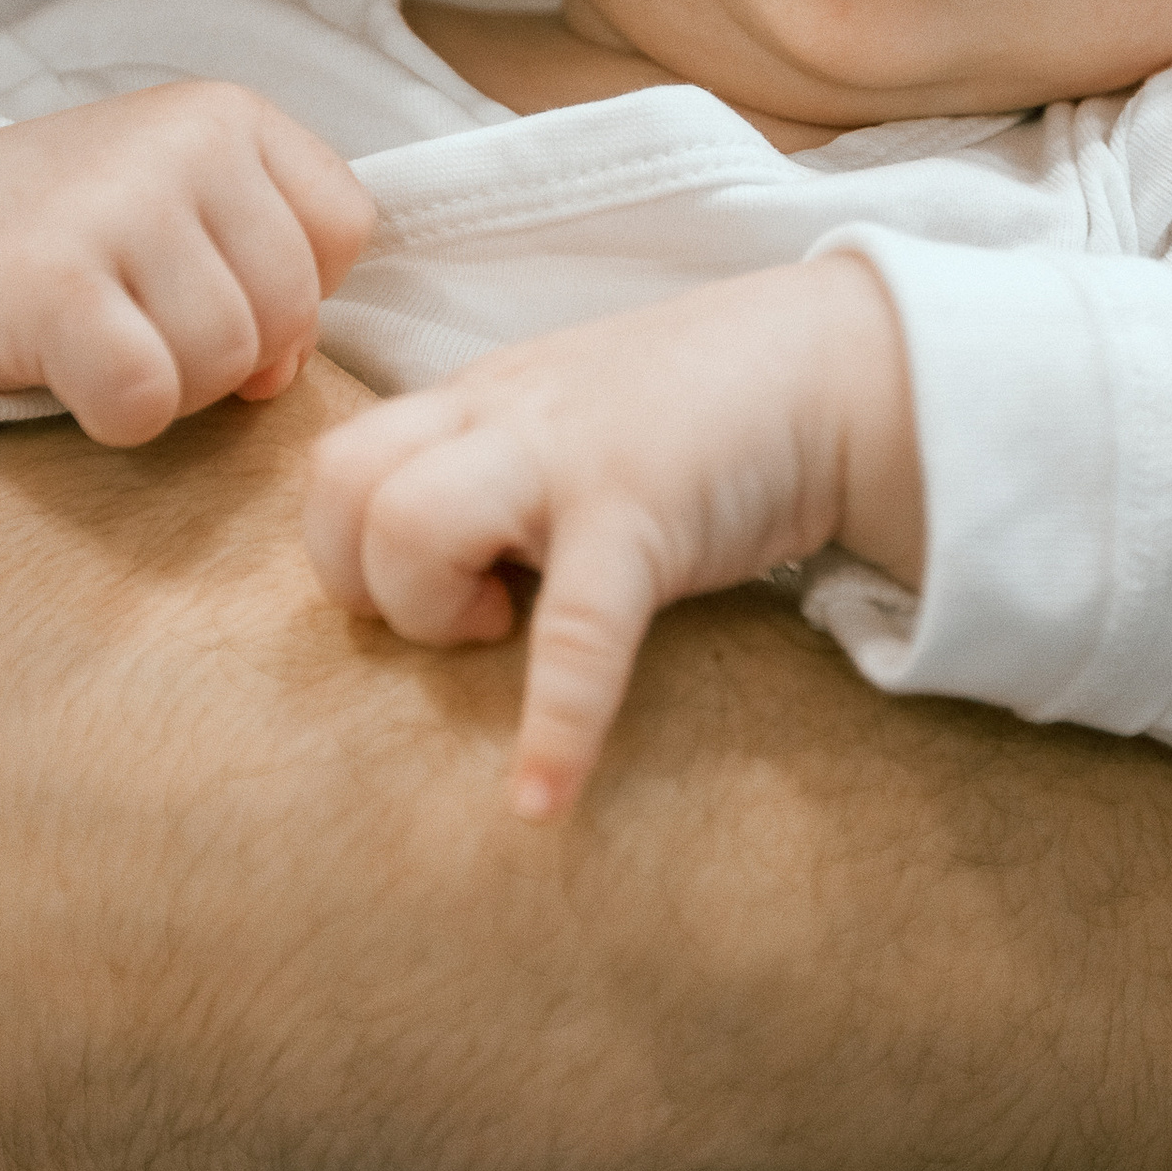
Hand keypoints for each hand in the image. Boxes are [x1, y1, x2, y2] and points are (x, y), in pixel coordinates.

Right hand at [0, 80, 376, 444]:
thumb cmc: (72, 241)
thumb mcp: (187, 219)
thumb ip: (271, 273)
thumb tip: (285, 372)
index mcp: (229, 112)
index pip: (344, 228)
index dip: (290, 290)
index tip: (208, 289)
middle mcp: (183, 136)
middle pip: (290, 309)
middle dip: (228, 354)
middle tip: (140, 330)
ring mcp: (116, 201)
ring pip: (227, 361)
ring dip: (171, 390)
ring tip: (102, 346)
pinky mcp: (49, 281)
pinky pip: (146, 396)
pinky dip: (116, 417)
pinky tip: (67, 377)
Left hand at [303, 255, 922, 818]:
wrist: (835, 367)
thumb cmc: (697, 415)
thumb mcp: (566, 423)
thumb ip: (493, 470)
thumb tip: (432, 572)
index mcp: (475, 403)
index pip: (337, 461)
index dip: (343, 547)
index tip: (418, 589)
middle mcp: (501, 417)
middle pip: (340, 480)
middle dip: (359, 579)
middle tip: (455, 611)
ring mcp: (567, 458)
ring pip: (412, 523)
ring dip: (429, 611)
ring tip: (500, 630)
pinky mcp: (643, 512)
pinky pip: (574, 632)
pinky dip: (553, 725)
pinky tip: (541, 803)